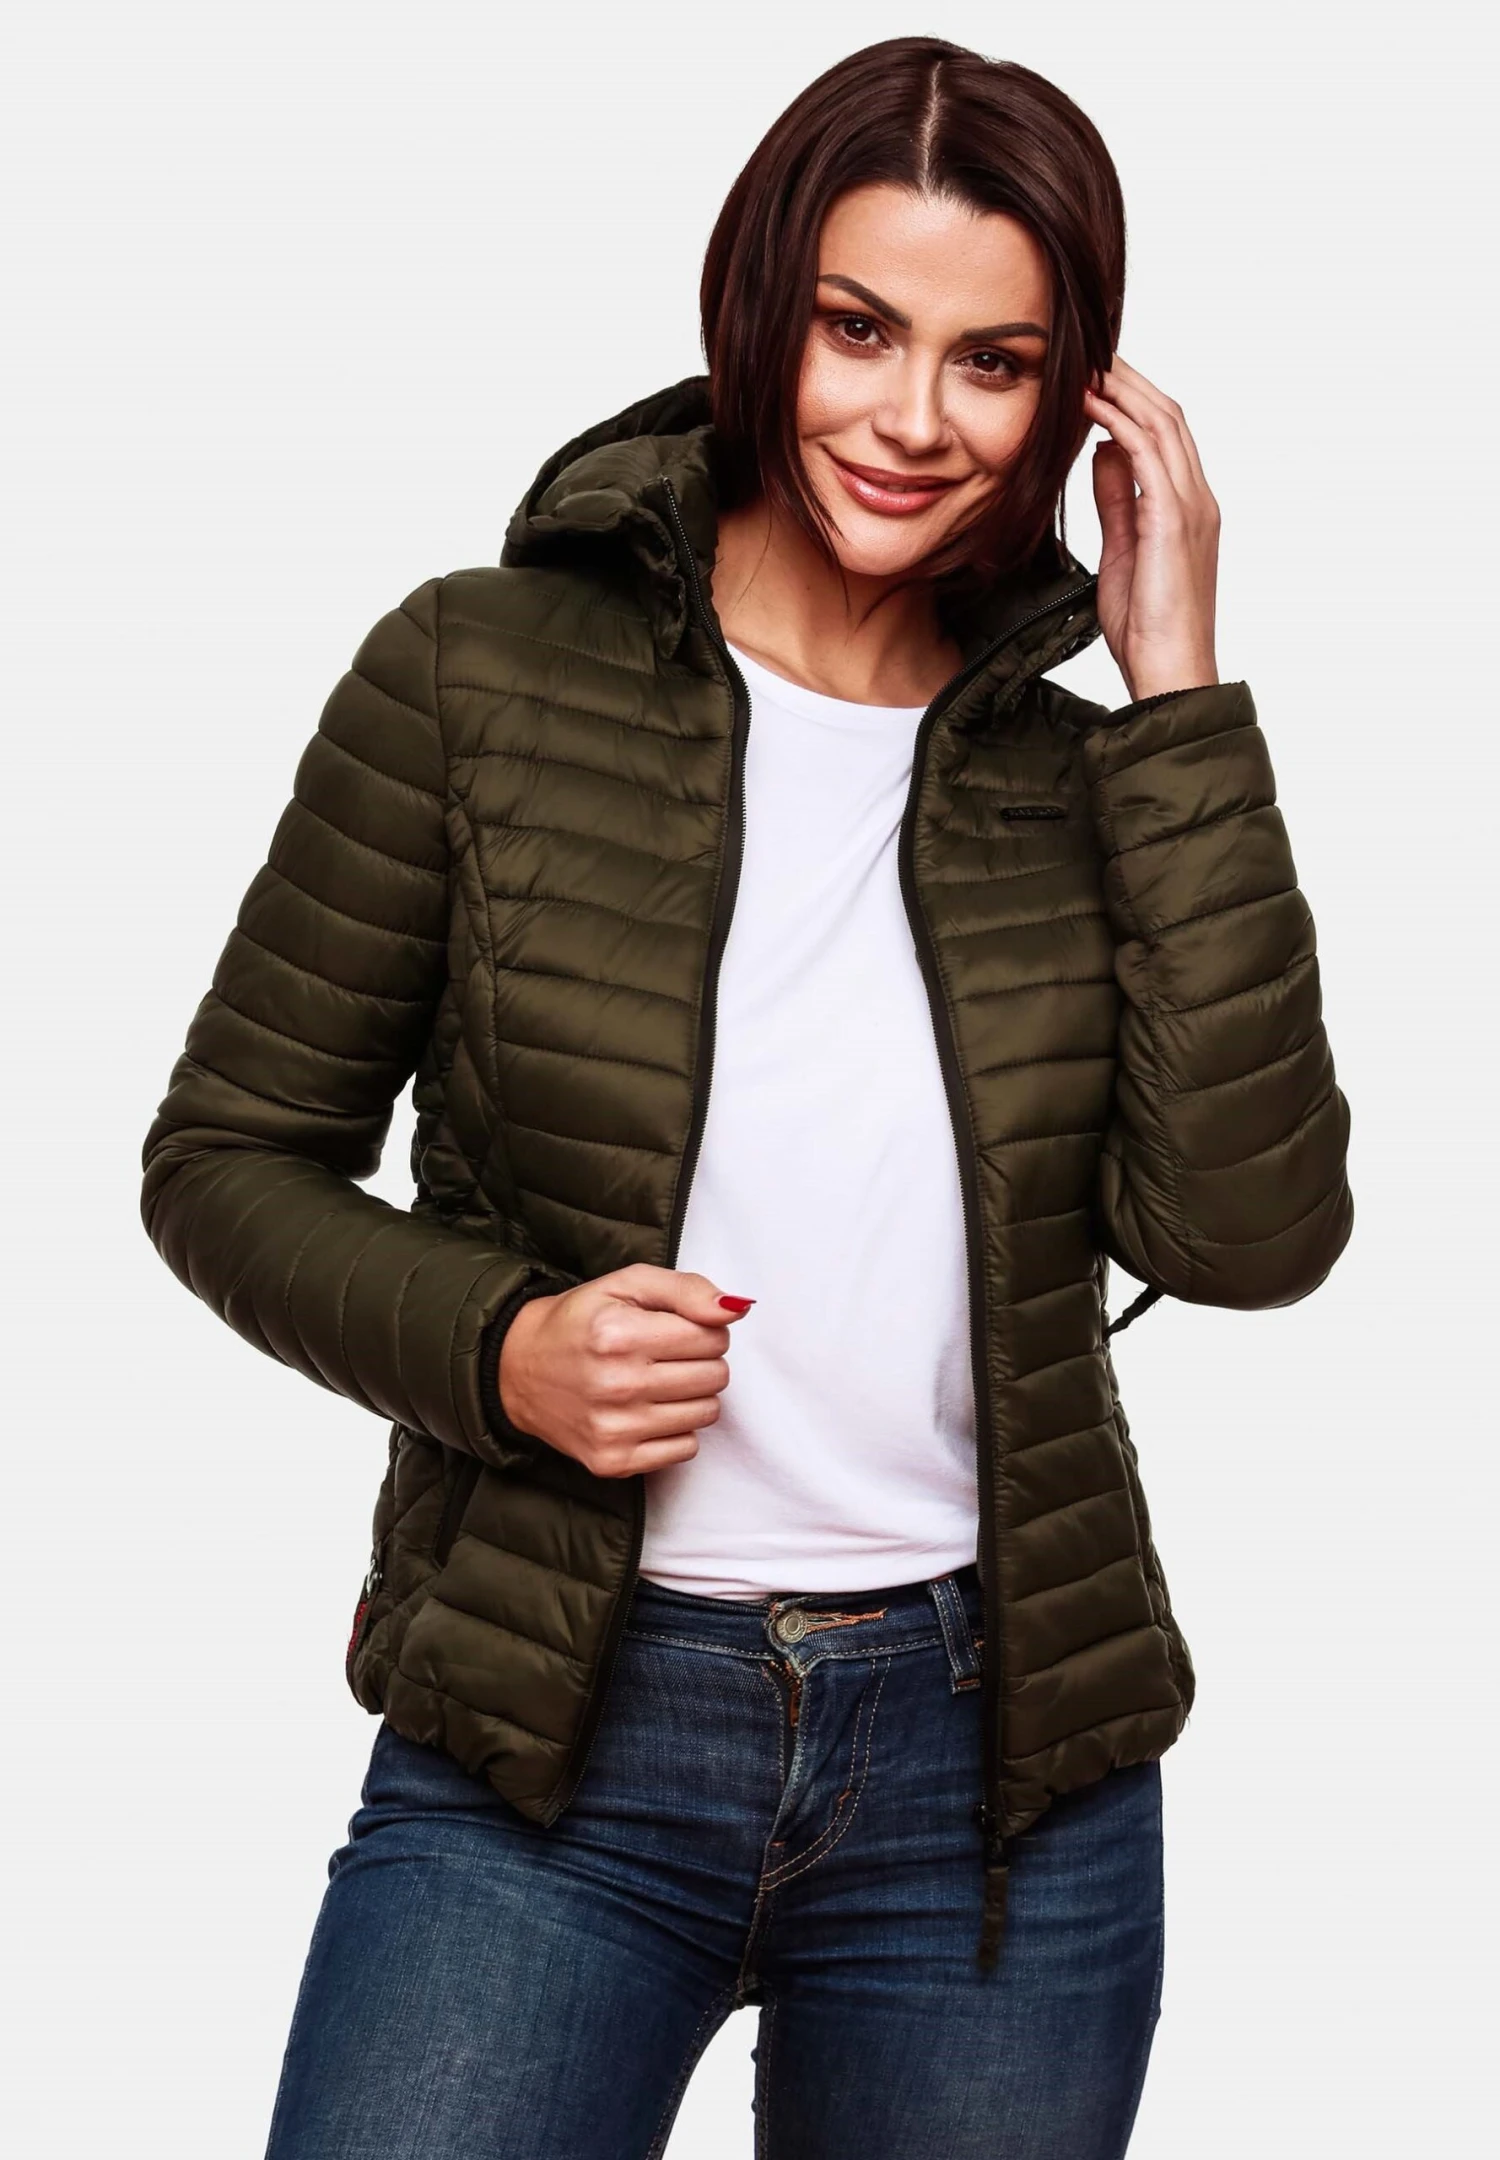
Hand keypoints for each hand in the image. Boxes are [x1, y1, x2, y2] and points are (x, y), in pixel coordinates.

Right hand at [495, 1263, 753, 1477]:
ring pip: (707, 1413)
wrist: (518, 1369)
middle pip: (714, 1376)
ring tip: (658, 1382)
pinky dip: (676, 1429)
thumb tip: (736, 1310)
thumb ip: (686, 1289)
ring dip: (692, 1395)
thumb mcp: (626, 1285)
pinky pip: (686, 1449)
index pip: (713, 1338)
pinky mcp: (612, 1461)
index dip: (704, 1330)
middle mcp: (616, 1384)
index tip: (678, 1330)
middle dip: (701, 1361)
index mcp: (619, 1334)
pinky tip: (648, 1411)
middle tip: (668, 1356)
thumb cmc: (580, 1321)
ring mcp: (614, 1429)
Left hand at [1084, 355, 1220, 704]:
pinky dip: (1118, 422)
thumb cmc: (1148, 628)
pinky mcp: (1174, 519)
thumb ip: (1117, 501)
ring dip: (1123, 389)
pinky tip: (1090, 406)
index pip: (1164, 435)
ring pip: (1162, 424)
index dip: (1132, 400)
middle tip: (1091, 351)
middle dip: (1130, 379)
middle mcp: (1197, 498)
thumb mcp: (1123, 552)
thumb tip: (1102, 453)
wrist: (1170, 672)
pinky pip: (1148, 454)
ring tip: (1087, 364)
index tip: (1094, 377)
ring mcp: (1191, 506)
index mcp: (1187, 508)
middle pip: (1168, 416)